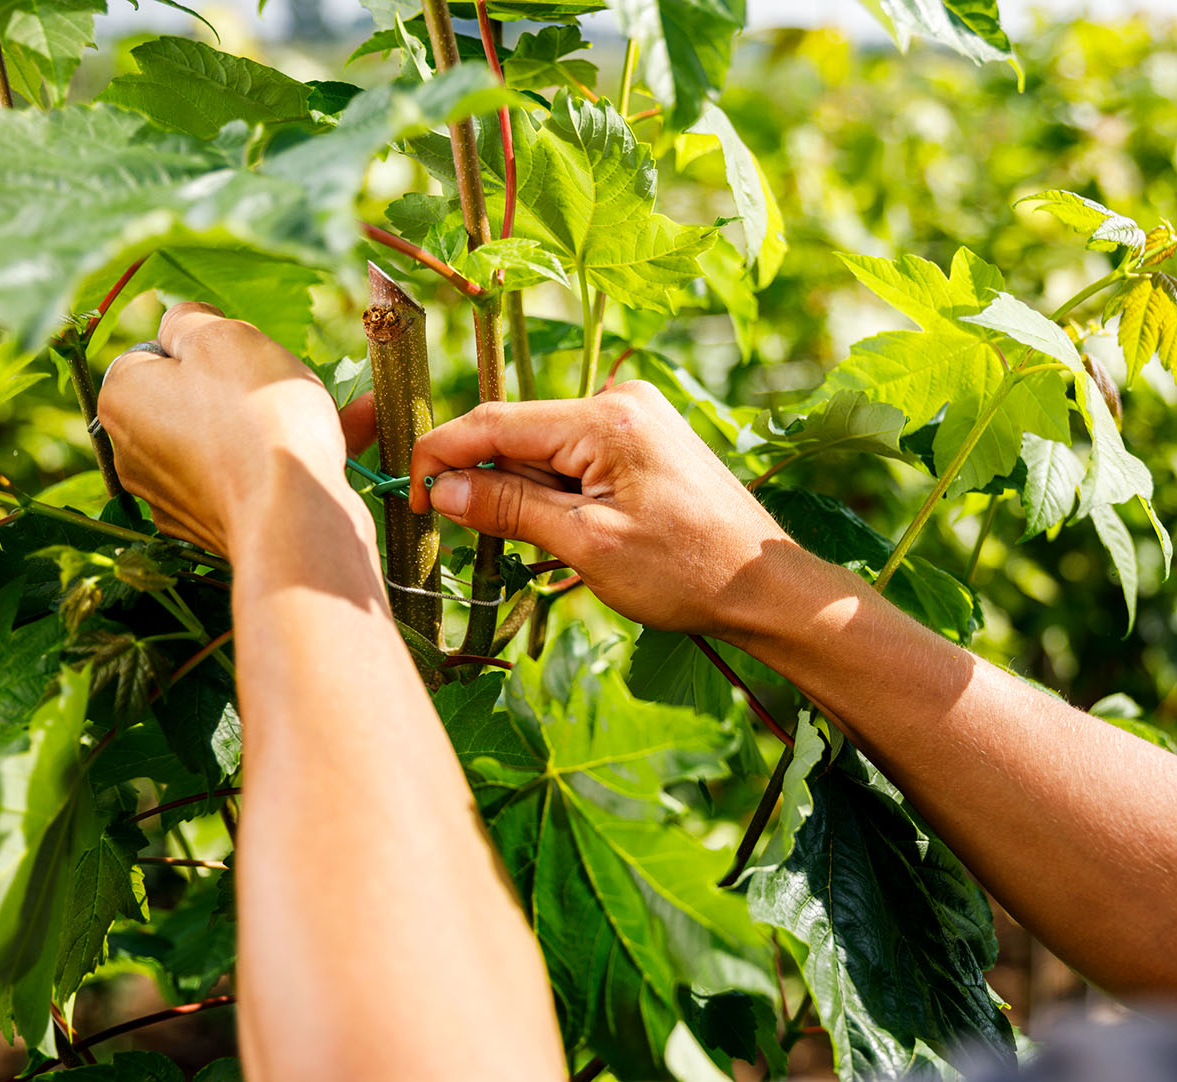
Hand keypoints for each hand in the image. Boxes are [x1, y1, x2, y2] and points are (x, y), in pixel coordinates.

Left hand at [99, 302, 373, 556]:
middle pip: (190, 401)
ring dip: (272, 425)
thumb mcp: (223, 337)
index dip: (205, 347)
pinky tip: (341, 447)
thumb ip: (190, 319)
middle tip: (284, 384)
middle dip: (238, 389)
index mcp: (121, 399)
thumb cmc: (256, 417)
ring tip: (333, 411)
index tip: (244, 356)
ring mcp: (173, 497)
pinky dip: (284, 464)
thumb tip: (179, 325)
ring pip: (226, 442)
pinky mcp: (214, 529)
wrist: (294, 518)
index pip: (156, 354)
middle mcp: (133, 453)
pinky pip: (249, 481)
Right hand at [411, 381, 794, 635]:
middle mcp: (621, 400)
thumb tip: (440, 489)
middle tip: (490, 545)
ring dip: (529, 497)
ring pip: (546, 451)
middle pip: (519, 434)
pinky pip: (577, 459)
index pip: (494, 422)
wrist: (765, 586)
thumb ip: (510, 509)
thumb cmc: (687, 572)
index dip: (441, 457)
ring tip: (566, 548)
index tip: (410, 500)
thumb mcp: (587, 546)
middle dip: (492, 485)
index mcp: (606, 418)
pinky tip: (582, 535)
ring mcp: (637, 417)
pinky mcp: (646, 440)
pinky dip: (560, 495)